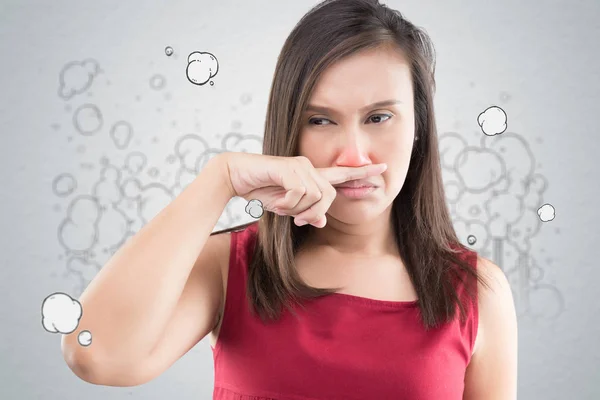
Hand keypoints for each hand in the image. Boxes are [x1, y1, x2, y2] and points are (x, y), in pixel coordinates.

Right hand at [223, 152, 386, 227]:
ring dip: (297, 209)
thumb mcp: (285, 207)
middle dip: (313, 213)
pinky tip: (274, 202)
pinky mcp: (290, 168)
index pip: (342, 173)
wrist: (237, 176)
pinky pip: (299, 194)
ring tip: (280, 206)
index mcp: (311, 176)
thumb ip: (304, 212)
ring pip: (315, 197)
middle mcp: (309, 168)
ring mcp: (300, 166)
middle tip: (297, 220)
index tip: (383, 168)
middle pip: (329, 197)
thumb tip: (320, 221)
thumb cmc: (260, 190)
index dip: (363, 172)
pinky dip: (286, 204)